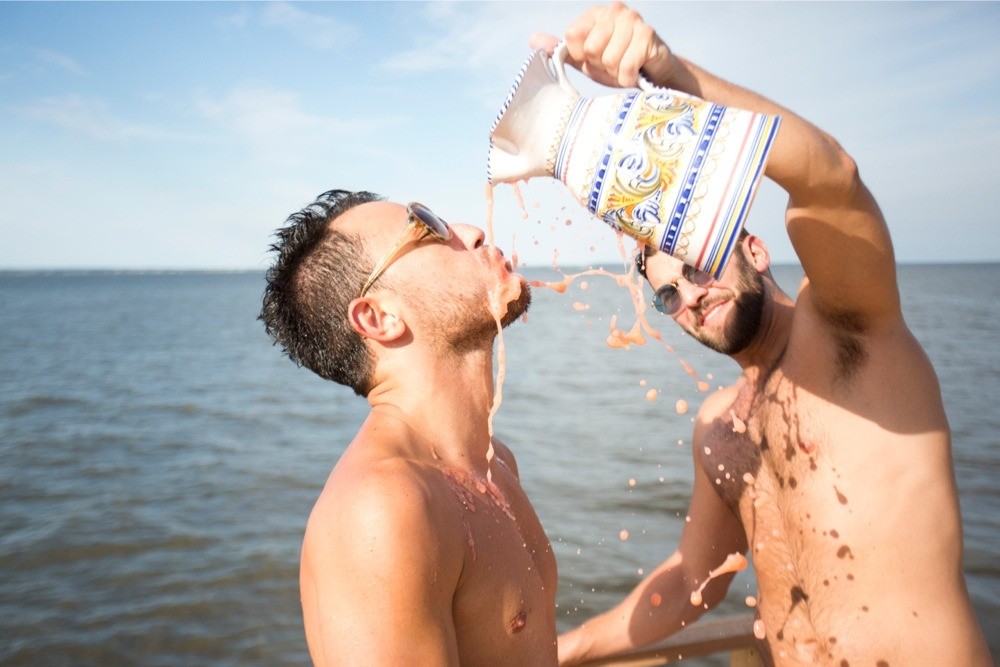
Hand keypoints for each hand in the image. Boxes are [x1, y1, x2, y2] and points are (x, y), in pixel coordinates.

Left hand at [529, 2, 673, 88]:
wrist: (652, 73)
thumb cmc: (617, 64)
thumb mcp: (585, 59)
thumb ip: (560, 49)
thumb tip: (533, 40)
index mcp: (595, 14)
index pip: (572, 36)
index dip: (582, 56)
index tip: (594, 58)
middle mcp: (614, 11)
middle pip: (591, 49)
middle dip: (601, 65)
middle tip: (612, 64)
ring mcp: (633, 20)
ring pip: (609, 59)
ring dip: (616, 73)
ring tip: (625, 67)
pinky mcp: (648, 34)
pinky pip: (627, 66)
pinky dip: (628, 78)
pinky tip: (635, 73)